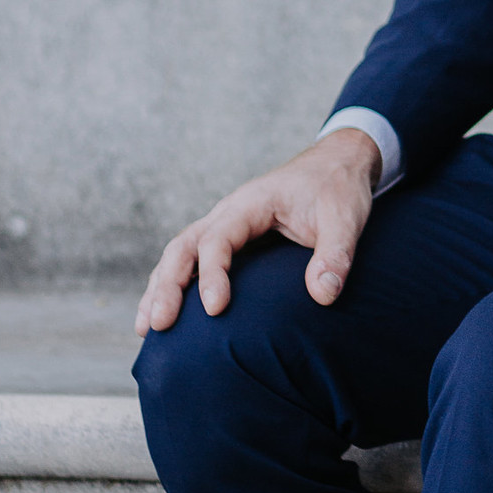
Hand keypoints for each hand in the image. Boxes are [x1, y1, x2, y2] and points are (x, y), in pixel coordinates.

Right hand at [134, 130, 381, 334]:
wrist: (338, 164)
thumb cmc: (339, 188)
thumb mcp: (346, 217)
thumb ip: (336, 254)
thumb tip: (322, 296)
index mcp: (251, 203)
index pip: (218, 239)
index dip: (212, 274)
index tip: (215, 309)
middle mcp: (229, 213)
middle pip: (183, 247)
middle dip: (167, 286)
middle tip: (158, 326)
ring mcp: (226, 226)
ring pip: (180, 254)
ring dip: (161, 288)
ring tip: (147, 328)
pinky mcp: (232, 239)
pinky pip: (193, 261)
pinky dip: (174, 285)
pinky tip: (164, 312)